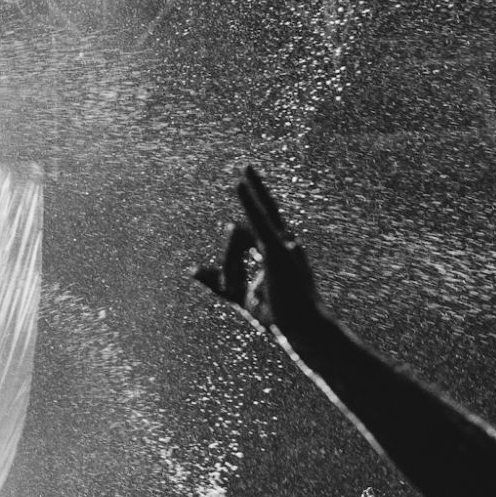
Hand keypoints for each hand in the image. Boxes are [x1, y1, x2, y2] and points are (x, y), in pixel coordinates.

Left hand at [191, 166, 323, 335]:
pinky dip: (250, 201)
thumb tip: (192, 270)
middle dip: (243, 215)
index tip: (213, 250)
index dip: (231, 252)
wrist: (303, 330)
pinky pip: (259, 222)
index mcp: (276, 250)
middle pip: (243, 231)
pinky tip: (241, 183)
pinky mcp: (278, 249)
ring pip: (240, 236)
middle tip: (246, 166)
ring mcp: (282, 243)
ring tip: (235, 289)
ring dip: (229, 265)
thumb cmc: (279, 316)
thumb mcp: (239, 295)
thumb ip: (217, 280)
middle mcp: (283, 241)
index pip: (248, 236)